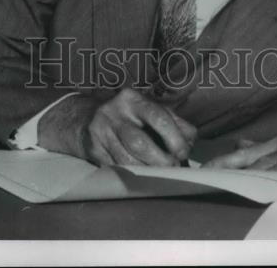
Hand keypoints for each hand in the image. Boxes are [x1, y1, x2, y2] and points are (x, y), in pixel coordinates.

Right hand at [38, 87, 196, 166]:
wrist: (85, 119)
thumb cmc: (127, 116)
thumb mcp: (148, 110)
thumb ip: (173, 122)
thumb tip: (190, 141)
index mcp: (132, 99)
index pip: (158, 116)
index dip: (174, 138)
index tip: (183, 152)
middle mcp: (114, 112)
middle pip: (140, 143)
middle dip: (160, 161)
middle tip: (172, 168)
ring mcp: (100, 132)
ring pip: (127, 160)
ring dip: (148, 172)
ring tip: (160, 175)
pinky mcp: (93, 150)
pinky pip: (116, 168)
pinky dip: (133, 175)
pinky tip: (142, 176)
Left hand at [204, 109, 276, 182]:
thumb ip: (270, 146)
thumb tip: (239, 146)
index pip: (247, 155)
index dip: (224, 163)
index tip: (200, 170)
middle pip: (255, 162)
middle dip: (229, 171)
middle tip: (204, 178)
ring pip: (275, 169)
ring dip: (251, 178)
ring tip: (229, 186)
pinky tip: (274, 188)